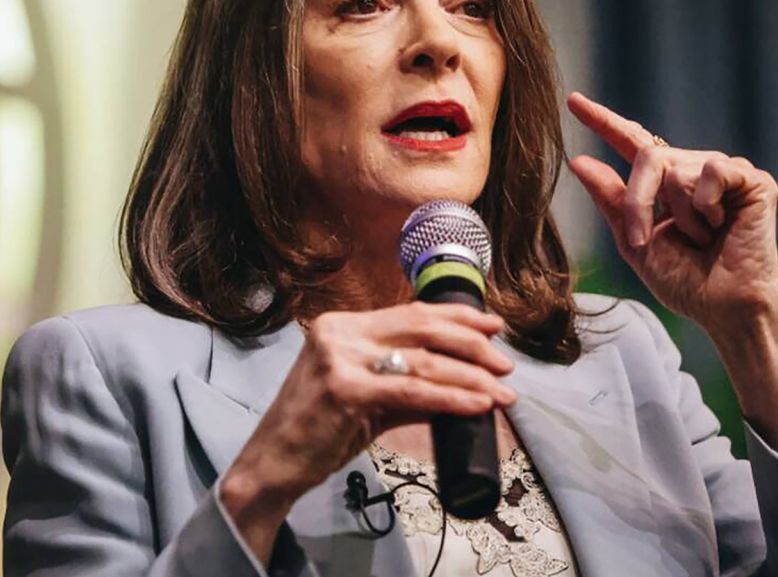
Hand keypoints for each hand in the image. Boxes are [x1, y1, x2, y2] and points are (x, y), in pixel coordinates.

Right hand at [220, 302, 513, 561]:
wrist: (272, 465)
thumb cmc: (316, 431)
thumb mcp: (362, 396)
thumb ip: (403, 385)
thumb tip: (459, 386)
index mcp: (341, 326)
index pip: (411, 313)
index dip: (457, 317)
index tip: (493, 328)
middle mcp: (339, 334)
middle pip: (422, 329)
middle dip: (473, 345)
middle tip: (505, 364)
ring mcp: (340, 359)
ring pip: (423, 363)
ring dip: (472, 377)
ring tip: (503, 391)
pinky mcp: (345, 390)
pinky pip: (413, 393)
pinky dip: (452, 398)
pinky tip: (479, 405)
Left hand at [565, 92, 777, 336]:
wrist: (723, 308)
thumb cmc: (683, 281)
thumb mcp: (633, 242)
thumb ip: (610, 200)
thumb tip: (579, 160)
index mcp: (665, 184)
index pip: (631, 141)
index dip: (603, 121)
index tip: (573, 101)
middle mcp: (695, 169)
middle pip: (649, 155)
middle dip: (638, 203)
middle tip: (643, 240)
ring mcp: (725, 172)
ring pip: (677, 169)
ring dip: (680, 216)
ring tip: (702, 239)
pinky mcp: (753, 180)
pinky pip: (712, 171)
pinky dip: (707, 206)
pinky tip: (722, 226)